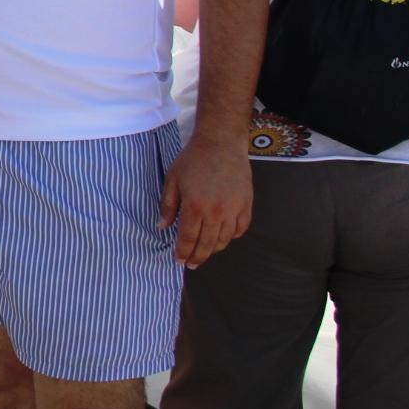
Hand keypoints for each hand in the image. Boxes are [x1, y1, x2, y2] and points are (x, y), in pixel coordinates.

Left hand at [159, 137, 252, 268]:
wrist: (220, 144)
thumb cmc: (193, 160)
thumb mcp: (172, 180)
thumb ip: (167, 205)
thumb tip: (161, 227)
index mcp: (195, 207)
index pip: (188, 238)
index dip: (183, 253)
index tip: (179, 261)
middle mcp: (216, 212)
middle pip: (207, 244)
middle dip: (198, 257)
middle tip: (192, 264)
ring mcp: (234, 209)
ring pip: (225, 239)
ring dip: (214, 249)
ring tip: (205, 252)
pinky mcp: (246, 204)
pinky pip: (241, 228)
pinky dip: (232, 236)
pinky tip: (224, 237)